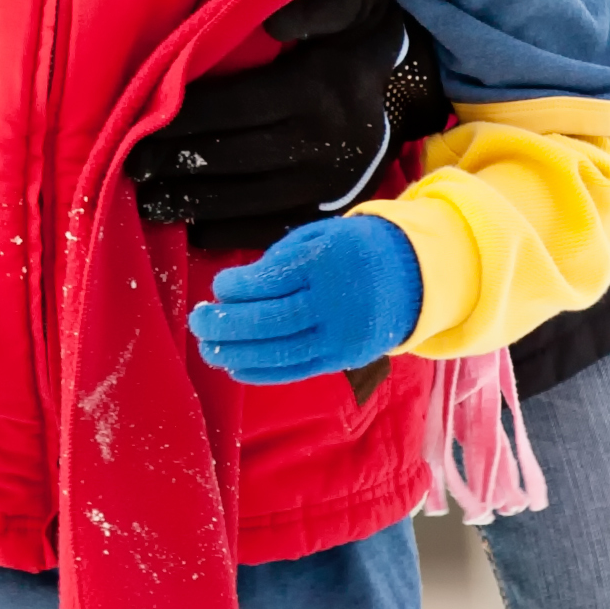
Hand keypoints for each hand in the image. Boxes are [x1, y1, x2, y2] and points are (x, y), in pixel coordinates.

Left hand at [129, 0, 442, 238]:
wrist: (412, 90)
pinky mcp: (329, 212)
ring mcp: (329, 185)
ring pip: (246, 200)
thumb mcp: (353, 1)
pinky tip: (191, 227)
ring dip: (191, 204)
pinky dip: (227, 233)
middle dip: (176, 164)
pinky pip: (270, 231)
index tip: (139, 124)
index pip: (236, 107)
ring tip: (147, 202)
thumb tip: (274, 25)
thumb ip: (317, 3)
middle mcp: (326, 143)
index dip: (184, 120)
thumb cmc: (358, 37)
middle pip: (234, 158)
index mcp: (321, 89)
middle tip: (129, 168)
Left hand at [188, 214, 423, 385]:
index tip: (219, 286)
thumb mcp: (320, 236)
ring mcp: (340, 336)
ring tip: (207, 346)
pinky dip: (261, 372)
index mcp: (327, 262)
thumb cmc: (351, 250)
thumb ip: (280, 259)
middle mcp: (334, 303)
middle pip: (271, 320)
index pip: (272, 280)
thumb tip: (236, 290)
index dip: (238, 287)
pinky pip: (296, 371)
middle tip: (197, 320)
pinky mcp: (341, 359)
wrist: (411, 277)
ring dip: (236, 352)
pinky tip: (234, 365)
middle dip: (226, 323)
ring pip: (280, 352)